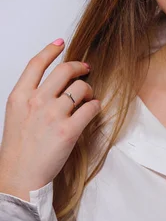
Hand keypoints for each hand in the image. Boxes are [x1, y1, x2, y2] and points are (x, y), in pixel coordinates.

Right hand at [0, 39, 100, 199]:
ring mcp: (52, 116)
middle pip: (64, 71)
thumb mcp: (16, 116)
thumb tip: (53, 85)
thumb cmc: (18, 150)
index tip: (60, 43)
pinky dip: (96, 107)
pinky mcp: (68, 131)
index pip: (36, 64)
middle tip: (86, 69)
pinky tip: (93, 110)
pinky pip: (91, 108)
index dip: (50, 50)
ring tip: (88, 98)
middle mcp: (36, 102)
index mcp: (19, 97)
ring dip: (89, 90)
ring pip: (81, 88)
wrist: (19, 177)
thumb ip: (31, 98)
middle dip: (79, 67)